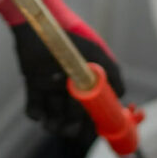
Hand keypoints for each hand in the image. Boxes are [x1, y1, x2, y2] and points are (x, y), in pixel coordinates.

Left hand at [0, 0, 124, 137]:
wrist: (38, 26)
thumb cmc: (70, 39)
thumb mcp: (96, 56)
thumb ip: (112, 76)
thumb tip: (122, 97)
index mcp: (87, 80)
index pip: (93, 108)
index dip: (93, 121)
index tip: (91, 131)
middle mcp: (71, 85)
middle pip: (73, 115)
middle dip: (71, 126)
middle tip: (67, 131)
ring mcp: (52, 85)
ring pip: (54, 114)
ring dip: (53, 124)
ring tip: (51, 125)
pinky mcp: (34, 83)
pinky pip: (34, 106)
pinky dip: (35, 112)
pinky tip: (37, 113)